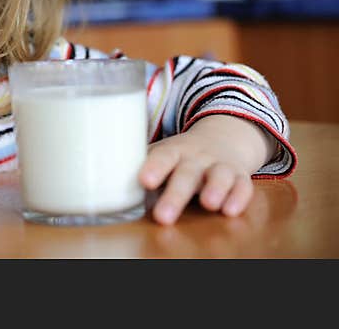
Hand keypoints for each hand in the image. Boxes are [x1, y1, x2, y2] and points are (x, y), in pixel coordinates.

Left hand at [138, 114, 276, 224]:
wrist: (223, 138)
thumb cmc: (181, 155)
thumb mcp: (162, 155)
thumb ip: (142, 169)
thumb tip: (110, 184)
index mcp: (173, 151)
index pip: (162, 156)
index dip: (154, 167)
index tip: (144, 181)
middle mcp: (196, 158)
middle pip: (187, 173)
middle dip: (176, 195)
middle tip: (163, 216)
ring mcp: (219, 166)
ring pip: (219, 175)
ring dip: (215, 189)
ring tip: (208, 204)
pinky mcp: (240, 177)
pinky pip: (243, 186)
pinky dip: (238, 198)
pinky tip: (230, 210)